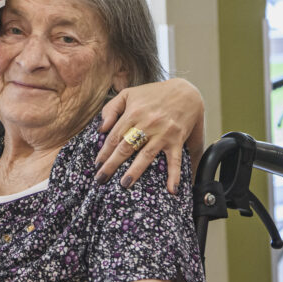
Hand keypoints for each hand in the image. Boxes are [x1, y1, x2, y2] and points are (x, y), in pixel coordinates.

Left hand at [94, 78, 204, 192]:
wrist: (185, 91)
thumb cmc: (153, 94)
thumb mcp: (128, 94)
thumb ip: (111, 109)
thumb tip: (101, 129)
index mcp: (133, 113)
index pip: (114, 137)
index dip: (104, 152)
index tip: (96, 165)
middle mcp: (147, 124)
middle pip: (126, 148)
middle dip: (112, 165)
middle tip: (101, 179)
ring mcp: (163, 133)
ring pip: (146, 155)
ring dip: (135, 171)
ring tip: (124, 184)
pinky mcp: (177, 140)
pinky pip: (175, 160)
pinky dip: (174, 175)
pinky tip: (171, 190)